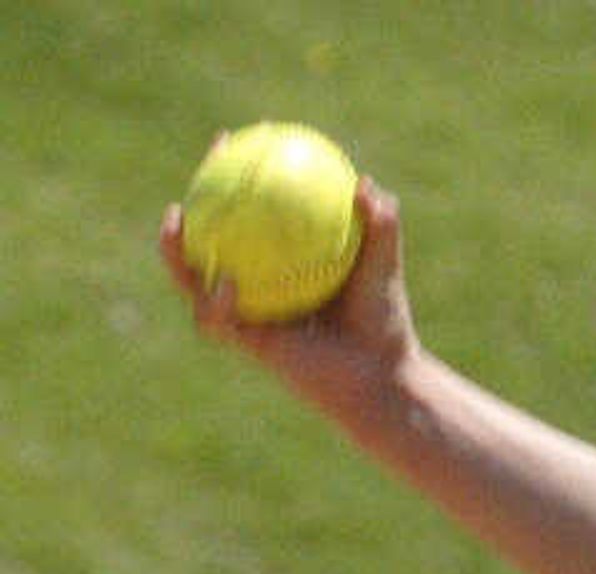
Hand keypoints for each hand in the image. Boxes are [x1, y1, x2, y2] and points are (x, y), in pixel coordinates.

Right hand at [161, 173, 411, 404]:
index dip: (232, 174)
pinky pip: (217, 318)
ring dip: (176, 252)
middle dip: (194, 202)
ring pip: (193, 279)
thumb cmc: (383, 321)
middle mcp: (255, 282)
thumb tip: (365, 183)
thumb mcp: (382, 265)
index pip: (245, 210)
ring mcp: (246, 312)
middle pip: (207, 237)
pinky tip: (226, 281)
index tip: (231, 140)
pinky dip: (217, 300)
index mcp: (277, 259)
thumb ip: (379, 225)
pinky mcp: (247, 343)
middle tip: (198, 171)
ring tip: (175, 220)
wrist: (381, 375)